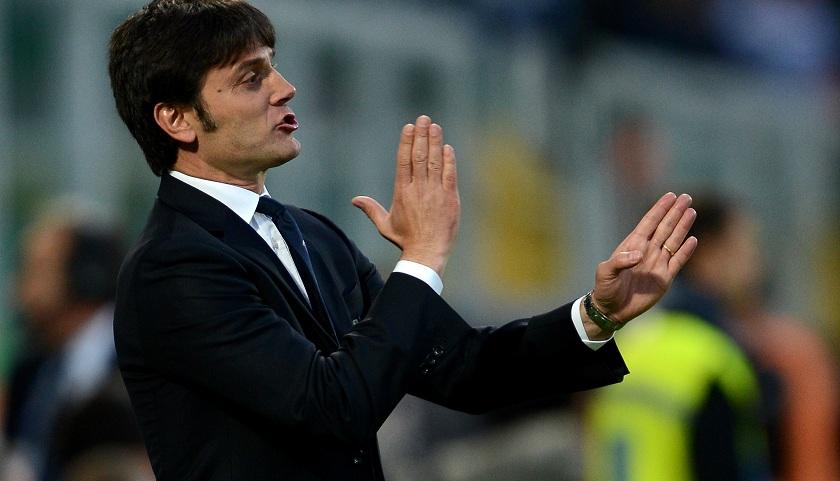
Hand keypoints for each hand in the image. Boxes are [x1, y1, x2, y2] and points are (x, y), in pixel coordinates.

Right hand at [352, 115, 459, 275]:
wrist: (426, 253)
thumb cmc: (406, 240)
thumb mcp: (385, 225)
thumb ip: (371, 209)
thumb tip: (355, 200)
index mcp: (401, 192)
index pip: (403, 161)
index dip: (406, 142)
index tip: (408, 127)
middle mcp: (417, 188)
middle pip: (419, 156)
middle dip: (421, 135)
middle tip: (423, 119)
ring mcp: (434, 192)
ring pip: (435, 162)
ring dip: (434, 142)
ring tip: (434, 126)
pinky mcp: (450, 198)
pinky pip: (450, 175)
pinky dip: (449, 160)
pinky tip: (447, 147)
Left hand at [584, 193, 697, 337]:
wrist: (612, 309)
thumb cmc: (605, 288)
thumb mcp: (605, 272)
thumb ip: (620, 261)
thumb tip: (639, 254)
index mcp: (632, 245)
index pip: (649, 223)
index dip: (659, 209)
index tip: (670, 196)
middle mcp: (647, 251)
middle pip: (665, 227)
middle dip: (675, 212)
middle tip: (687, 197)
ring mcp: (657, 263)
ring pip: (673, 240)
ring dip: (682, 227)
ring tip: (691, 212)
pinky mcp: (665, 278)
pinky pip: (678, 261)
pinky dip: (686, 251)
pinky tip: (693, 239)